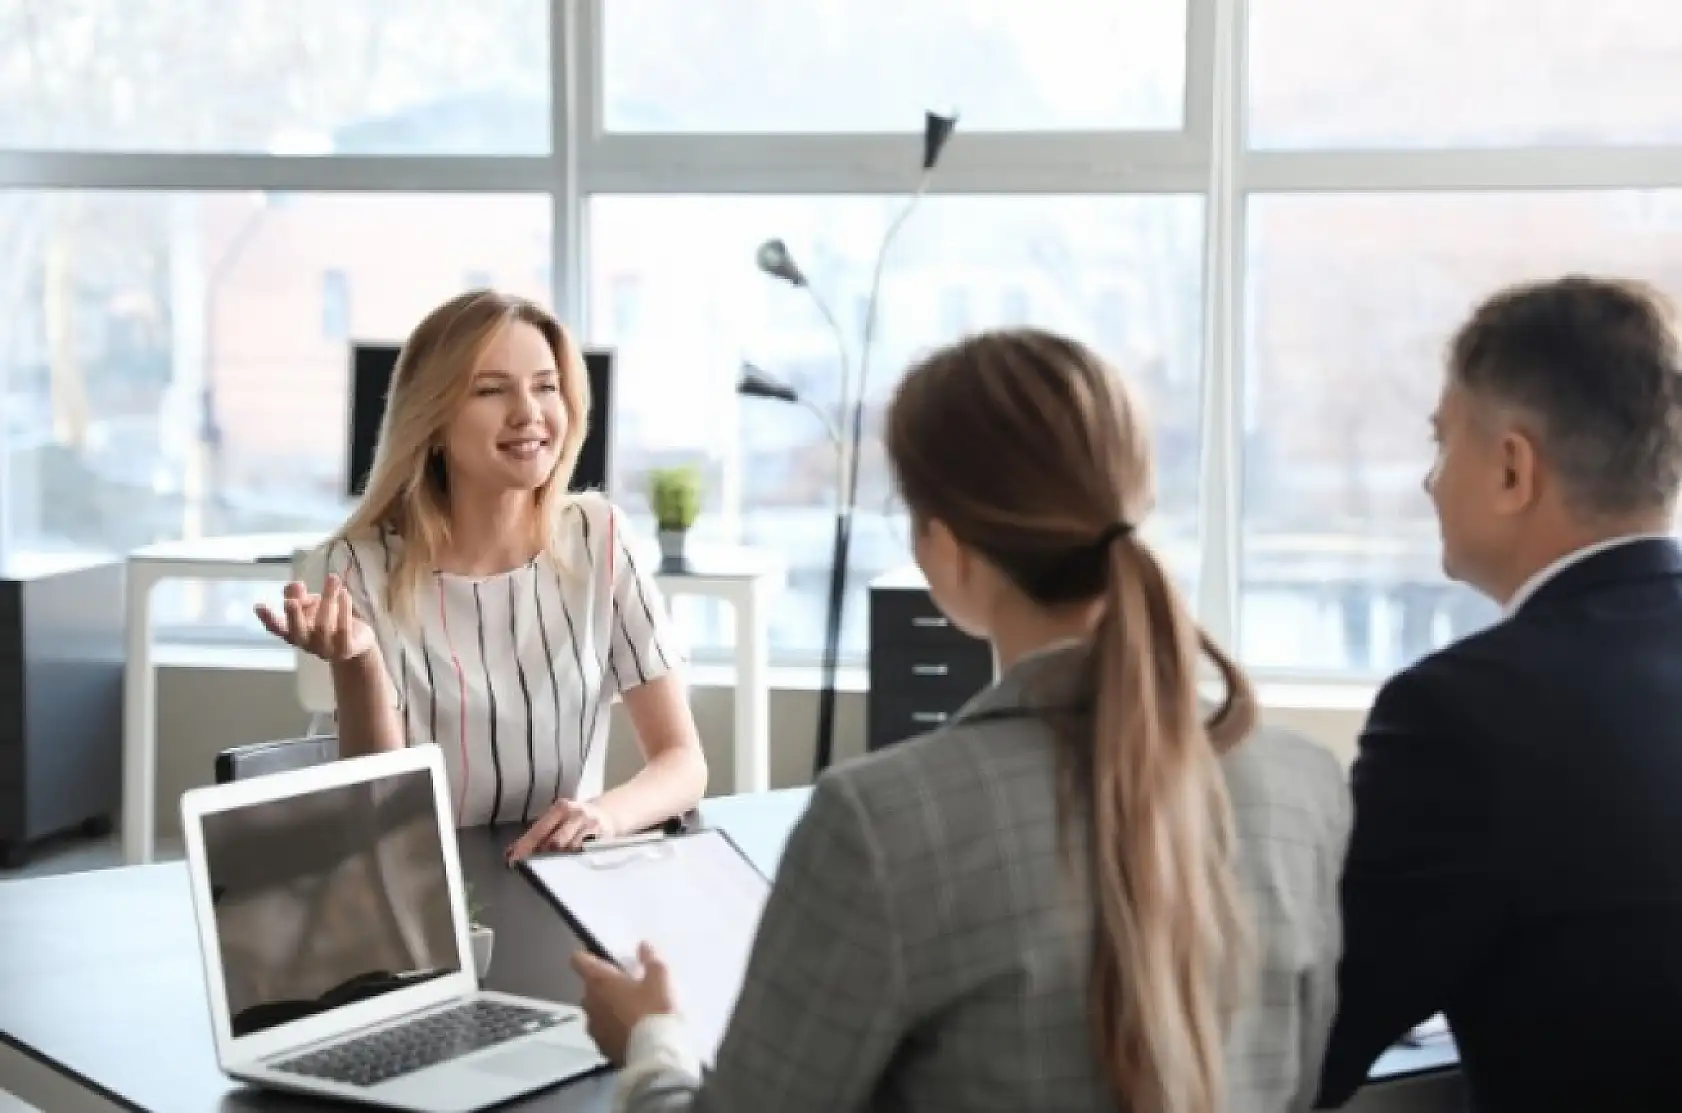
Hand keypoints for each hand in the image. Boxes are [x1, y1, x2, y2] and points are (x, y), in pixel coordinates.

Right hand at [254, 575, 376, 663]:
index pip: (277, 628)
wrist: (359, 639)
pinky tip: (344, 593)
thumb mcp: (312, 605)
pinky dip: (343, 610)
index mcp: (294, 633)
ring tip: (332, 579)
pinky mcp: (346, 650)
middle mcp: (307, 644)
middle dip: (293, 615)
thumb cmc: (329, 618)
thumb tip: (294, 585)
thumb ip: (300, 596)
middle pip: (297, 632)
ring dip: (327, 599)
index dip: (268, 619)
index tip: (259, 605)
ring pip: (322, 626)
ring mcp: (326, 650)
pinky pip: (344, 630)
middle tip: (291, 598)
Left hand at [506, 798, 618, 861]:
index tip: (512, 860)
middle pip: (553, 842)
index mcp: (560, 807)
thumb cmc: (576, 820)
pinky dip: (575, 857)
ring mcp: (589, 824)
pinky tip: (574, 856)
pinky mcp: (601, 836)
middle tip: (536, 863)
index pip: (538, 830)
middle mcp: (575, 813)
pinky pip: (583, 852)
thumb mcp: (558, 819)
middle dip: (543, 855)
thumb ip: (537, 834)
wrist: (608, 814)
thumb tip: (509, 852)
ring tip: (558, 858)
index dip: (525, 847)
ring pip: (569, 849)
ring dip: (560, 857)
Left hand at [570, 942, 674, 1064]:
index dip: (590, 956)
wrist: (651, 1055)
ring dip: (608, 1007)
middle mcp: (589, 1002)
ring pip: (596, 1009)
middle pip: (591, 986)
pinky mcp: (600, 1046)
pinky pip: (603, 1029)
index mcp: (599, 981)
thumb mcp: (659, 980)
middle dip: (606, 985)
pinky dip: (613, 1027)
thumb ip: (650, 960)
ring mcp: (592, 1026)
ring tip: (632, 1011)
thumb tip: (643, 945)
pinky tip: (631, 1030)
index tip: (606, 959)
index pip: (578, 960)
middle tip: (630, 986)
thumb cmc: (652, 1010)